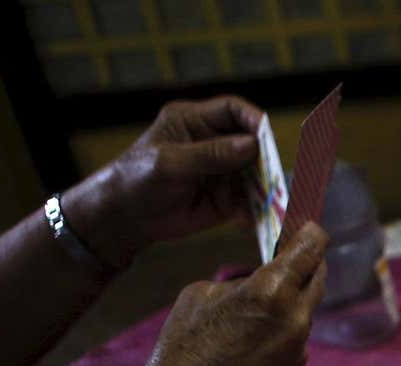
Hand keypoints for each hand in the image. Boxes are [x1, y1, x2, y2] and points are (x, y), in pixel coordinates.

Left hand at [64, 96, 266, 269]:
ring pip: (257, 173)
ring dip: (266, 187)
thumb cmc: (136, 180)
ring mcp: (223, 171)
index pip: (233, 110)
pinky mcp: (227, 198)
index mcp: (194, 121)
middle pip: (252, 142)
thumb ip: (210, 154)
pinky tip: (252, 220)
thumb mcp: (170, 163)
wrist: (124, 219)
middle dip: (266, 158)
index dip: (253, 119)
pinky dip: (256, 210)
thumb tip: (252, 145)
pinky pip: (251, 201)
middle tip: (276, 176)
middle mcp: (214, 143)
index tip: (268, 137)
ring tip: (272, 201)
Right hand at [120, 223, 327, 365]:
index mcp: (272, 290)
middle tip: (295, 252)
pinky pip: (296, 335)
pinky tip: (256, 330)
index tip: (310, 227)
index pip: (310, 249)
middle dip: (308, 263)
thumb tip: (256, 281)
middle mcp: (296, 318)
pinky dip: (284, 324)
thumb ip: (240, 280)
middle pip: (317, 278)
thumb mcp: (202, 293)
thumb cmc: (183, 346)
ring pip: (306, 309)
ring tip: (265, 294)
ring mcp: (299, 346)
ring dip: (293, 297)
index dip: (312, 234)